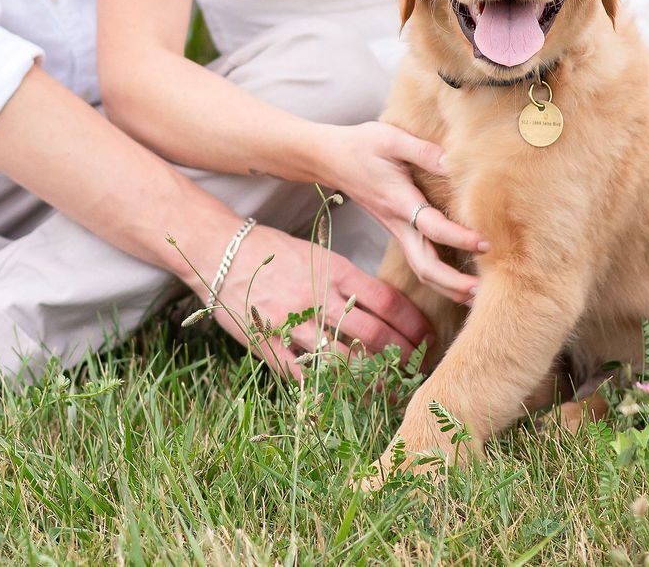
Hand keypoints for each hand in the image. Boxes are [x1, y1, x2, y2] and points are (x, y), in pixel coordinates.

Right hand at [208, 226, 434, 379]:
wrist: (221, 252)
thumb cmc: (273, 252)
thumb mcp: (317, 255)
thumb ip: (346, 280)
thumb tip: (382, 307)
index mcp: (334, 271)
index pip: (387, 301)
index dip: (413, 324)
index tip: (427, 337)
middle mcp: (317, 298)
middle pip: (373, 335)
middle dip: (402, 356)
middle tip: (417, 367)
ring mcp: (292, 324)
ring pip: (343, 361)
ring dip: (372, 378)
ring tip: (390, 388)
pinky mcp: (269, 344)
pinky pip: (302, 374)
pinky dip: (324, 388)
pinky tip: (342, 397)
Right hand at [310, 122, 487, 306]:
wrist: (329, 159)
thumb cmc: (361, 145)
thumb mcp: (391, 138)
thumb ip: (424, 151)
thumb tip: (454, 163)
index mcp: (398, 202)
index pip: (432, 227)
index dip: (459, 238)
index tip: (486, 243)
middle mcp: (398, 224)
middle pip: (425, 266)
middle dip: (454, 284)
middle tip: (484, 290)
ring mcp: (397, 231)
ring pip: (422, 270)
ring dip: (449, 287)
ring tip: (478, 294)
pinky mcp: (399, 232)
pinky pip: (420, 261)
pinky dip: (441, 278)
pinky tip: (461, 280)